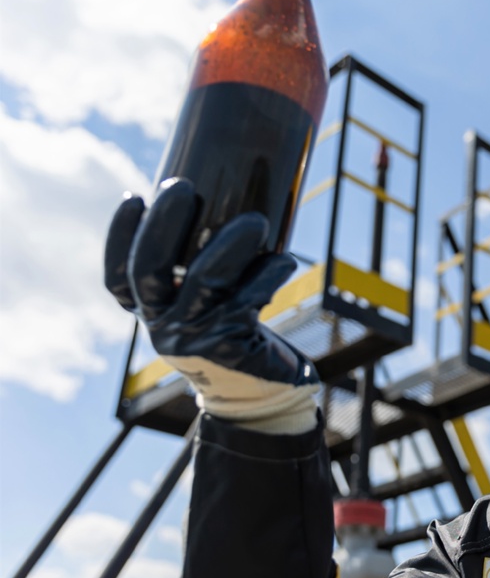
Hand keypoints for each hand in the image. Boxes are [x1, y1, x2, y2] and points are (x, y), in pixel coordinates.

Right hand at [105, 178, 318, 432]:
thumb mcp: (205, 304)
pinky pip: (248, 300)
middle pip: (150, 270)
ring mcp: (195, 338)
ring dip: (231, 244)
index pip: (118, 277)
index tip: (135, 195)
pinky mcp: (231, 347)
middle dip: (164, 223)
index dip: (119, 236)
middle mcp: (164, 326)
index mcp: (152, 313)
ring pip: (205, 281)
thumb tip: (222, 203)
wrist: (262, 391)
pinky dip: (269, 274)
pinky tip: (284, 258)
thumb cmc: (235, 333)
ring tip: (256, 220)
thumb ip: (199, 271)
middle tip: (182, 186)